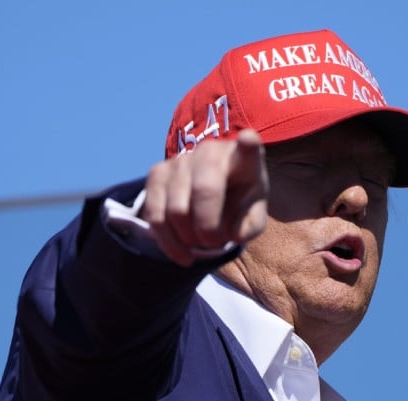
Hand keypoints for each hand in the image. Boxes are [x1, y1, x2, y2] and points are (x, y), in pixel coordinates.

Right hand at [139, 129, 268, 265]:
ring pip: (176, 210)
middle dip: (208, 229)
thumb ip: (249, 227)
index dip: (248, 145)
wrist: (213, 198)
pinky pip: (155, 215)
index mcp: (244, 160)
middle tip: (216, 243)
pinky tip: (183, 254)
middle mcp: (211, 152)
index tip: (248, 140)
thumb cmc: (240, 206)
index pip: (248, 148)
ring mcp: (181, 160)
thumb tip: (231, 232)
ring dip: (189, 239)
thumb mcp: (252, 220)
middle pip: (204, 191)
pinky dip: (169, 243)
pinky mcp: (157, 173)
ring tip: (200, 243)